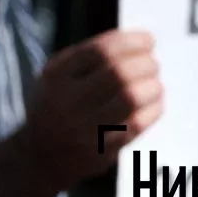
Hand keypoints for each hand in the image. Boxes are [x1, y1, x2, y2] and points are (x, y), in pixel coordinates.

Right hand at [19, 29, 162, 192]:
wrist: (41, 156)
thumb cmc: (56, 106)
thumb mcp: (54, 77)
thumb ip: (85, 57)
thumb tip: (134, 41)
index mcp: (56, 77)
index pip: (100, 51)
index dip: (131, 41)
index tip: (148, 40)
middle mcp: (68, 100)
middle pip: (118, 73)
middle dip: (145, 63)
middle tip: (153, 63)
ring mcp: (85, 127)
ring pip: (130, 98)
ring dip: (152, 86)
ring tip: (156, 83)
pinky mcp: (102, 149)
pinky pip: (136, 124)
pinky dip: (153, 109)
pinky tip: (155, 103)